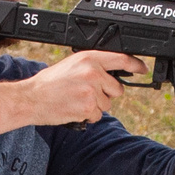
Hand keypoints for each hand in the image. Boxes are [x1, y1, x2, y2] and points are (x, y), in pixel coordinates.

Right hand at [10, 49, 144, 126]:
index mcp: (89, 58)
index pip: (120, 59)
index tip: (142, 69)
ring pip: (107, 104)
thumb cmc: (49, 83)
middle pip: (117, 89)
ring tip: (75, 99)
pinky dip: (87, 116)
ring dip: (94, 106)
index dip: (135, 64)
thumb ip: (93, 67)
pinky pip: (97, 115)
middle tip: (85, 92)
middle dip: (106, 94)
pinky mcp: (88, 107)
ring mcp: (92, 91)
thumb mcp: (72, 65)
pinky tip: (73, 108)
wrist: (32, 98)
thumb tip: (111, 74)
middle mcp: (93, 72)